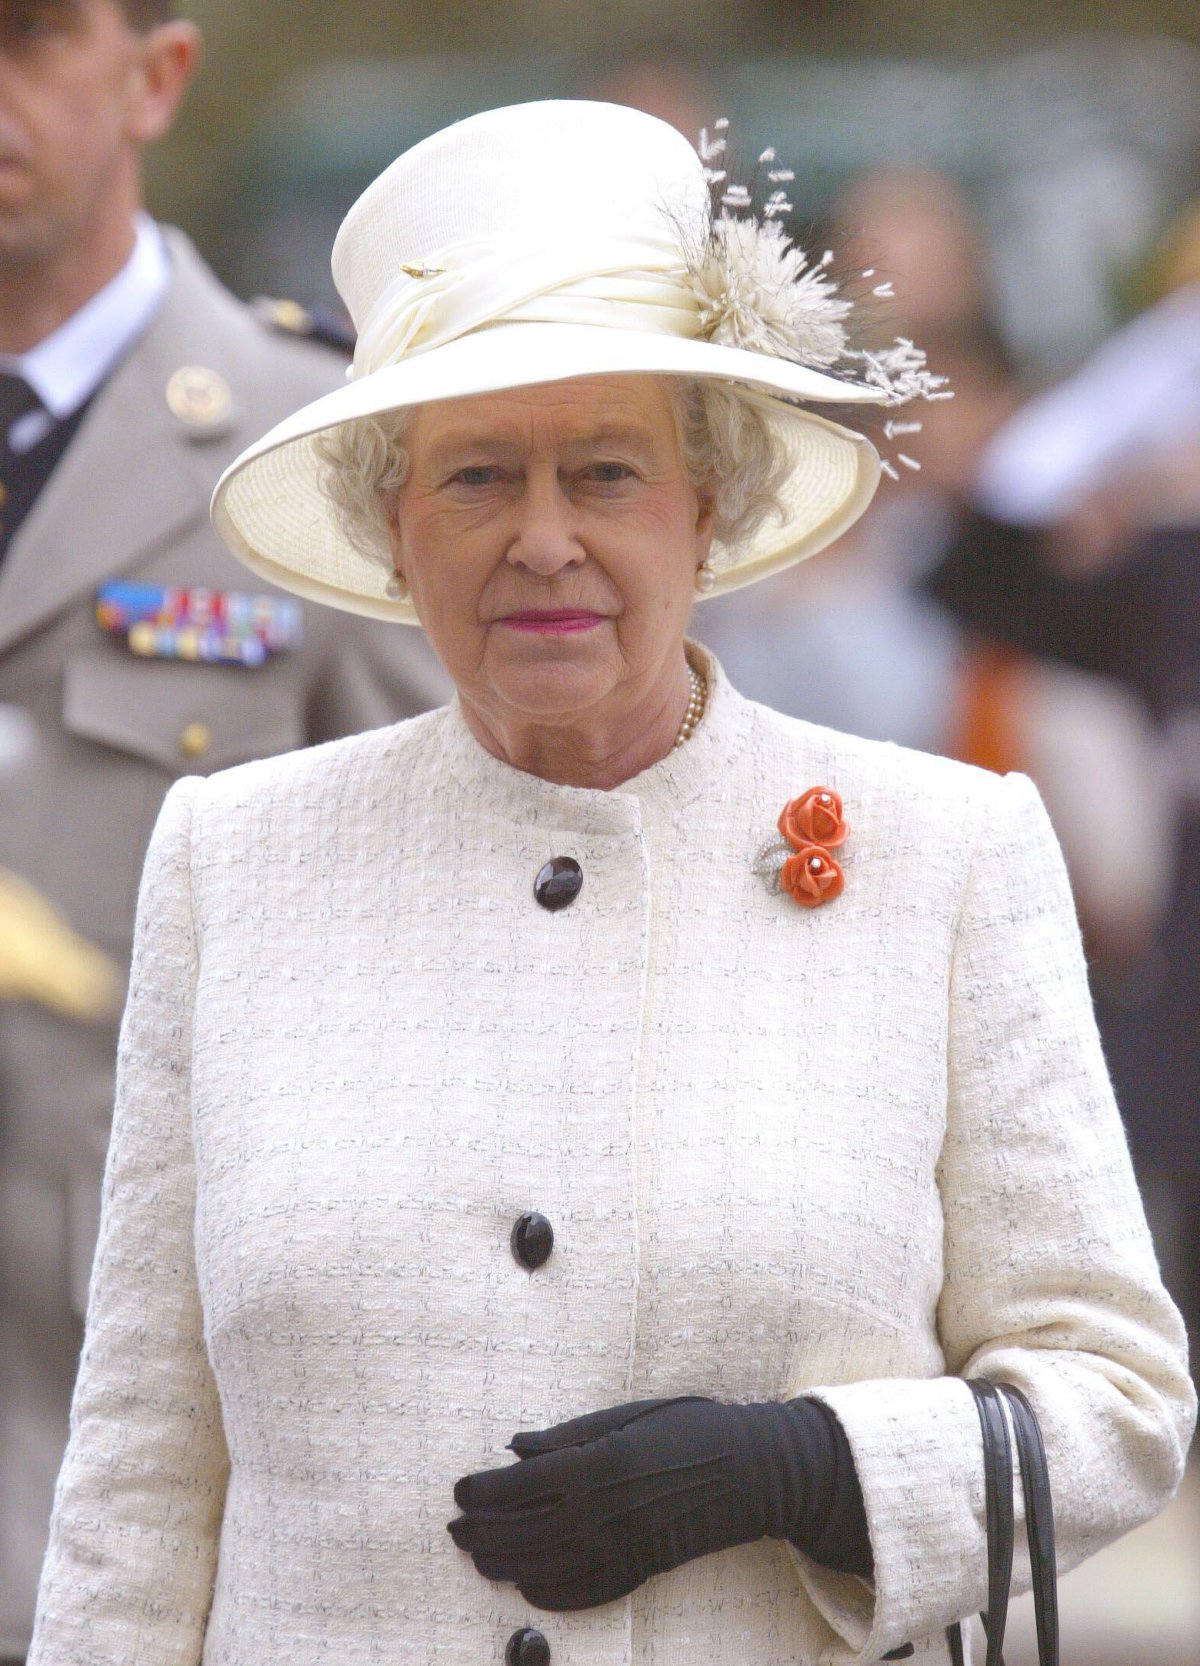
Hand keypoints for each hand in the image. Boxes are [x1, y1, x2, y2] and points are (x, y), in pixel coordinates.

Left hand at [449, 1394, 843, 1610]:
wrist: (749, 1471)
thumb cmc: (688, 1429)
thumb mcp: (627, 1415)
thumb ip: (568, 1435)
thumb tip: (515, 1448)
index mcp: (598, 1464)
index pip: (520, 1486)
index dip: (482, 1491)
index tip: (458, 1490)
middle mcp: (603, 1513)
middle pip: (523, 1533)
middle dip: (481, 1533)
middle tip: (454, 1529)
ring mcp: (621, 1548)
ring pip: (545, 1568)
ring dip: (504, 1565)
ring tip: (478, 1557)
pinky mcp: (639, 1571)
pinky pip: (583, 1593)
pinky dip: (548, 1594)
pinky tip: (528, 1586)